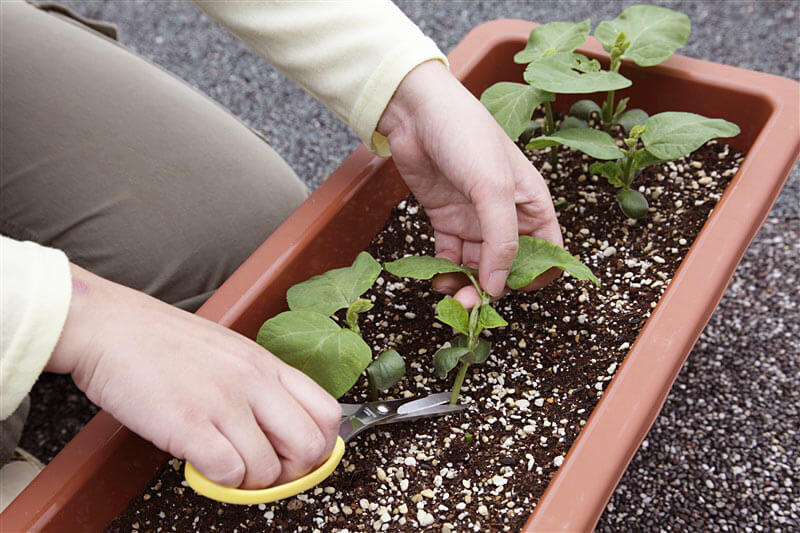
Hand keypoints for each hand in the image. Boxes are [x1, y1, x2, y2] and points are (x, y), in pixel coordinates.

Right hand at [48, 264, 340, 488]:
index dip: (320, 447)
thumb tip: (282, 427)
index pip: (328, 413)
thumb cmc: (165, 342)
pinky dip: (219, 482)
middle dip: (292, 473)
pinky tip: (201, 464)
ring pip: (268, 469)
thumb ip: (261, 384)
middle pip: (311, 447)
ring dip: (248, 481)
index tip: (296, 457)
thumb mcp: (231, 352)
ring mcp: (223, 401)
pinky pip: (228, 473)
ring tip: (224, 464)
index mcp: (267, 363)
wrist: (110, 326)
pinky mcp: (188, 423)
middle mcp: (254, 381)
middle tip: (263, 470)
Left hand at [378, 60, 562, 306]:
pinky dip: (444, 270)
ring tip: (450, 295)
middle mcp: (506, 215)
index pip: (547, 252)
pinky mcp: (446, 219)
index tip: (517, 292)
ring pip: (477, 265)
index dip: (537, 276)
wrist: (417, 112)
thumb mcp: (493, 189)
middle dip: (493, 287)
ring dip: (466, 284)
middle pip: (508, 265)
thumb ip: (501, 240)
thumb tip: (498, 287)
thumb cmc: (466, 138)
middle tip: (472, 304)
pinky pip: (450, 256)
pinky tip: (436, 279)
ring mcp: (474, 218)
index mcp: (532, 204)